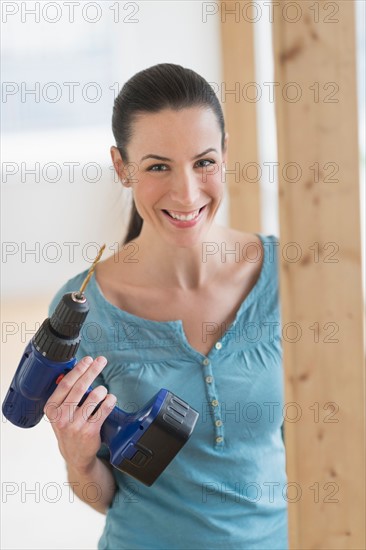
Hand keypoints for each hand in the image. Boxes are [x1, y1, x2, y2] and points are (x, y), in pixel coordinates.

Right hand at [44, 356, 116, 471]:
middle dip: (92, 370)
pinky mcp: (89, 431)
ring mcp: (75, 425)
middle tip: (101, 361)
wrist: (75, 455)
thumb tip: (77, 369)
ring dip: (102, 390)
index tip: (88, 360)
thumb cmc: (69, 427)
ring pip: (94, 397)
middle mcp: (61, 417)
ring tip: (103, 390)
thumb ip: (65, 393)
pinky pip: (104, 409)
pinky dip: (110, 400)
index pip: (66, 384)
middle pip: (79, 387)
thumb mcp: (59, 412)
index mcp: (52, 409)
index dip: (78, 370)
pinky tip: (110, 398)